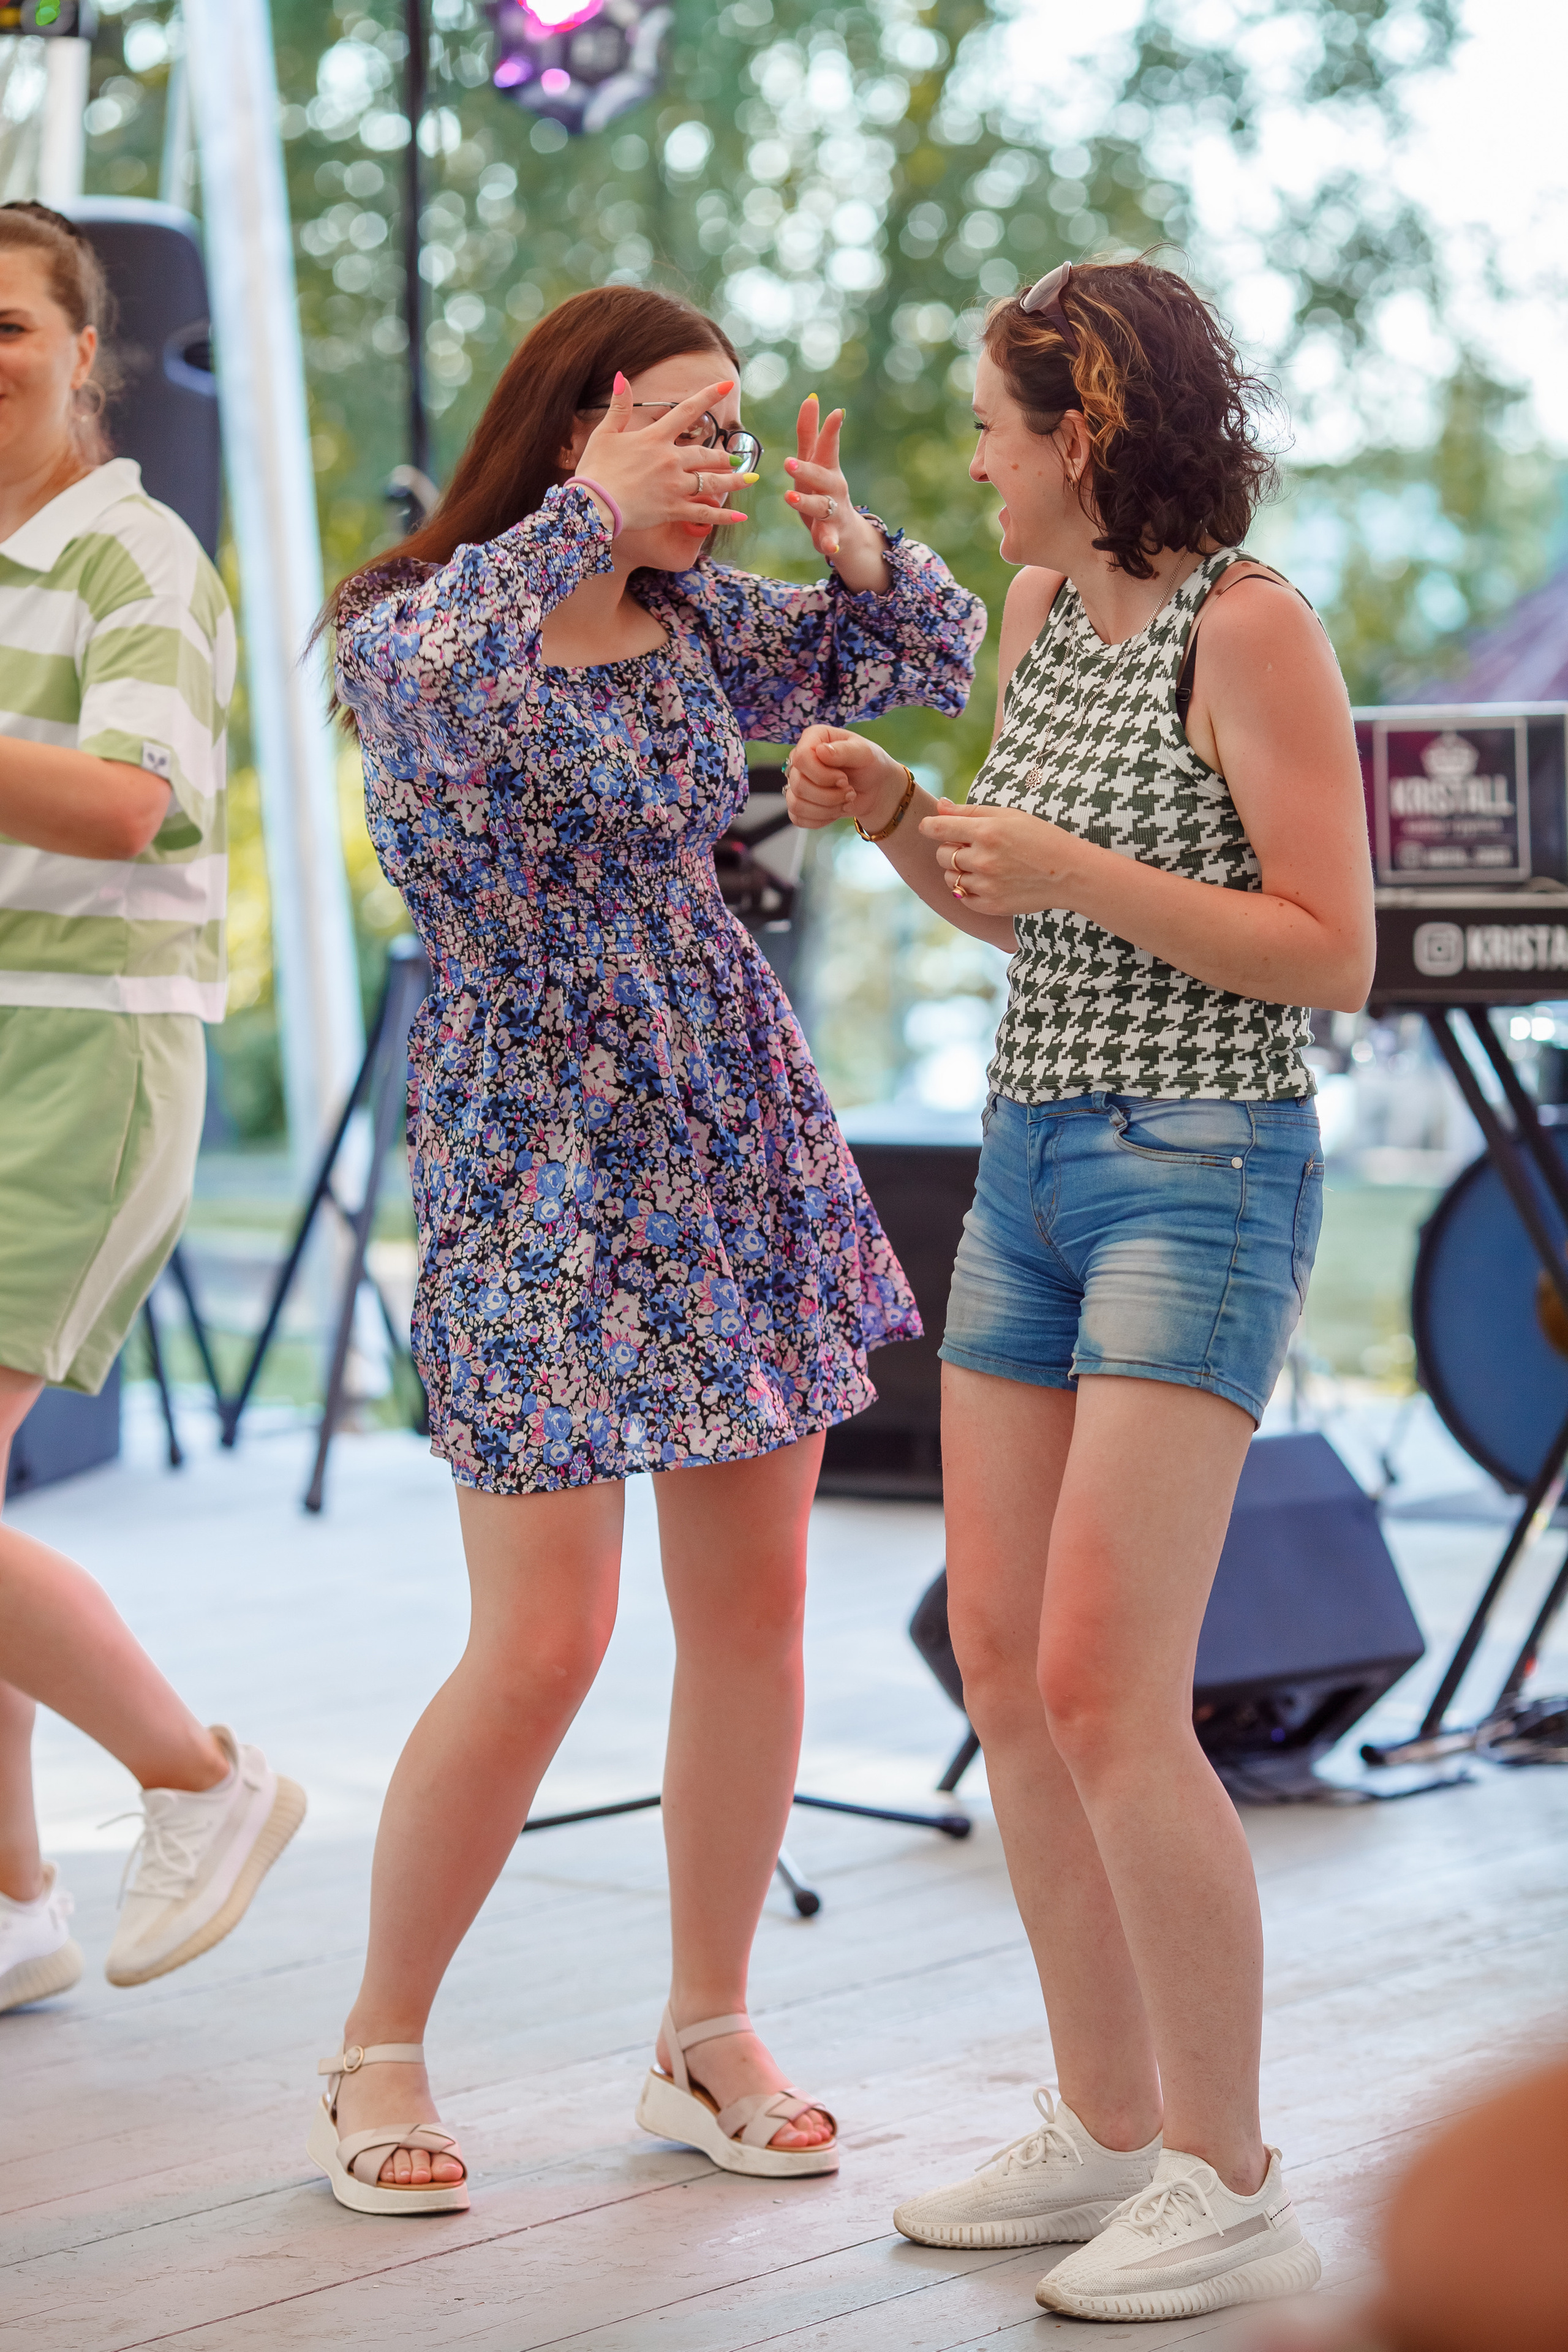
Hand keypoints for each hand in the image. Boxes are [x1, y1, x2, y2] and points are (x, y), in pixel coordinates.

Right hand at [573, 373, 748, 535]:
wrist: (592, 505)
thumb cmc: (595, 470)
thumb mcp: (604, 434)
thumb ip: (618, 406)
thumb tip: (622, 376)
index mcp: (655, 439)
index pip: (687, 411)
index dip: (708, 396)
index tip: (726, 385)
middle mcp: (670, 460)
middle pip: (705, 454)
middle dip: (724, 456)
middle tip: (736, 458)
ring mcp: (674, 486)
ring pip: (712, 482)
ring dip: (734, 481)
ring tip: (750, 479)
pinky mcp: (673, 510)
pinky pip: (704, 513)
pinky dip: (723, 516)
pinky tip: (740, 518)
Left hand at [783, 396, 887, 588]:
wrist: (846, 532)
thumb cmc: (823, 490)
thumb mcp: (815, 462)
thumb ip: (810, 433)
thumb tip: (810, 399)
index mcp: (826, 468)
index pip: (828, 446)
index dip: (830, 430)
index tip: (836, 412)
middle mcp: (833, 488)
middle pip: (823, 476)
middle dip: (807, 469)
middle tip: (788, 462)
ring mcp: (834, 512)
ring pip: (822, 507)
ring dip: (807, 503)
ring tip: (790, 497)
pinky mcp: (832, 534)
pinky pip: (831, 540)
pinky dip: (830, 543)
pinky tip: (828, 549)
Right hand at [784, 725, 907, 832]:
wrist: (875, 788)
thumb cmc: (870, 765)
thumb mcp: (865, 753)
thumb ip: (844, 750)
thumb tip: (821, 751)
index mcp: (813, 738)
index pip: (801, 758)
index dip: (821, 775)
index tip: (843, 779)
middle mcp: (801, 758)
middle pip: (798, 784)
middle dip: (829, 795)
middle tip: (850, 791)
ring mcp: (797, 781)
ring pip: (796, 803)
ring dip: (826, 809)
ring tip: (845, 802)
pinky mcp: (799, 802)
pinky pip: (797, 817)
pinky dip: (820, 819)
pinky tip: (835, 811)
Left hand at [920, 800, 1085, 914]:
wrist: (1069, 873)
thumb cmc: (1041, 838)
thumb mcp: (1009, 816)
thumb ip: (971, 811)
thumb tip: (939, 805)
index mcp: (986, 832)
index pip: (939, 829)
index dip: (929, 826)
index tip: (929, 827)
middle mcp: (983, 859)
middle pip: (942, 855)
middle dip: (949, 849)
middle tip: (970, 846)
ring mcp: (986, 885)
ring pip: (950, 878)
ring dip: (957, 871)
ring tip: (981, 865)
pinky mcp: (992, 905)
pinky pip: (963, 898)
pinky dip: (967, 890)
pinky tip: (985, 881)